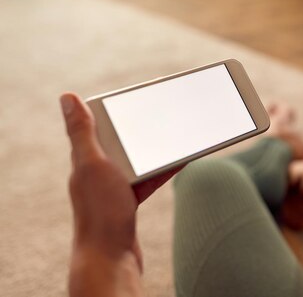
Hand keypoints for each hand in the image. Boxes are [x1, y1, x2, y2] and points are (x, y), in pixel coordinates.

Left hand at [61, 93, 178, 294]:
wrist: (110, 258)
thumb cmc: (100, 212)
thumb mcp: (92, 165)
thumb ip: (82, 131)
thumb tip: (67, 96)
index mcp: (86, 158)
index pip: (102, 124)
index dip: (121, 109)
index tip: (143, 95)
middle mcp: (97, 171)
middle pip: (125, 140)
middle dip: (146, 126)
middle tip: (170, 111)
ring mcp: (114, 187)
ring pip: (140, 158)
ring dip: (158, 148)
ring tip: (180, 133)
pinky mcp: (129, 201)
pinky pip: (150, 178)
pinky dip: (165, 169)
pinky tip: (183, 159)